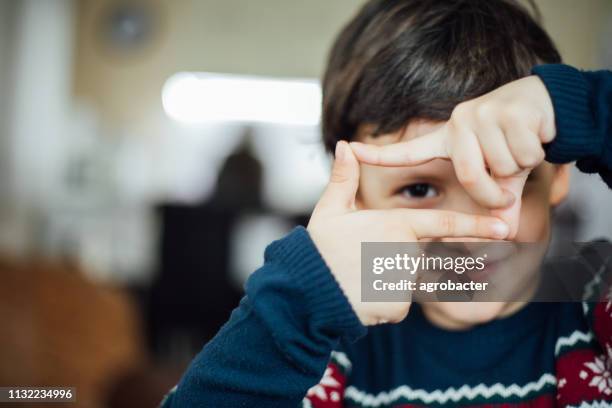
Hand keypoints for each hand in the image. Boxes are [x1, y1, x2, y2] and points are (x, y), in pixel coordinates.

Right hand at [307, 141, 510, 325]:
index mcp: (398, 225)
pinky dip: (383, 299)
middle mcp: (409, 253)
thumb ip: (345, 178)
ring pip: (409, 279)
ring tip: (358, 277)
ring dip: (389, 279)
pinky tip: (360, 295)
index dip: (476, 225)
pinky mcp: (399, 307)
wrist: (309, 292)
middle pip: (421, 255)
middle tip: (368, 262)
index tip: (504, 227)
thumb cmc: (320, 248)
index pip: (445, 223)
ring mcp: (406, 282)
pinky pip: (399, 301)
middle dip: (404, 259)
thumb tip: (344, 145)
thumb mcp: (331, 209)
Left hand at [349, 75, 554, 237]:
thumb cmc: (516, 141)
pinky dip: (537, 152)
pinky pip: (524, 153)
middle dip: (495, 193)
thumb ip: (497, 201)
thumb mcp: (502, 174)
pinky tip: (536, 134)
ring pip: (503, 167)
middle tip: (509, 189)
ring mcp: (481, 114)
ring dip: (522, 168)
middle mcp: (458, 123)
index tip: (349, 149)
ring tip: (522, 146)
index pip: (409, 152)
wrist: (549, 104)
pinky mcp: (507, 110)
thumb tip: (500, 231)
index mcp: (448, 140)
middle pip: (469, 176)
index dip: (380, 155)